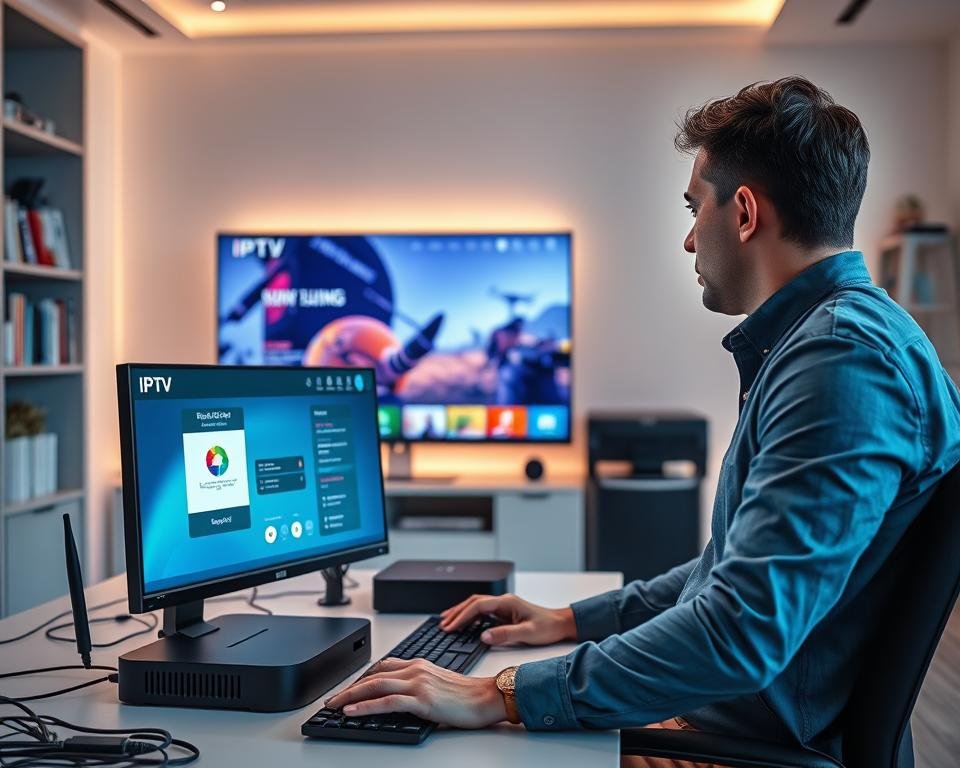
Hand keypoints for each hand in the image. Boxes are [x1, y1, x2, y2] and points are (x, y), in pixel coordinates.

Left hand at [324, 658, 506, 728]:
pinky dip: (365, 707)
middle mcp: (415, 670)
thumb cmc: (467, 695)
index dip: (361, 677)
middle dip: (348, 688)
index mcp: (419, 664)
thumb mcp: (438, 683)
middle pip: (373, 675)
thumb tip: (399, 698)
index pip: (382, 666)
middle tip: (331, 699)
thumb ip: (418, 685)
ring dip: (349, 696)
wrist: (487, 698)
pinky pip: (386, 702)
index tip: (347, 688)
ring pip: (374, 686)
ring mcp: (418, 684)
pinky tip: (351, 712)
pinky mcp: (422, 700)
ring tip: (333, 706)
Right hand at [439, 593, 576, 645]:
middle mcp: (503, 602)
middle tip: (443, 625)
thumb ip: (505, 634)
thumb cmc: (547, 627)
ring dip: (461, 613)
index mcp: (507, 603)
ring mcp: (503, 607)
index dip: (462, 616)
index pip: (478, 606)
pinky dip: (470, 617)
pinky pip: (482, 612)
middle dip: (457, 612)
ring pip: (476, 606)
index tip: (451, 626)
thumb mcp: (527, 633)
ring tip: (446, 622)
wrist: (561, 624)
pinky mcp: (504, 613)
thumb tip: (483, 636)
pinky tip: (464, 624)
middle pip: (473, 602)